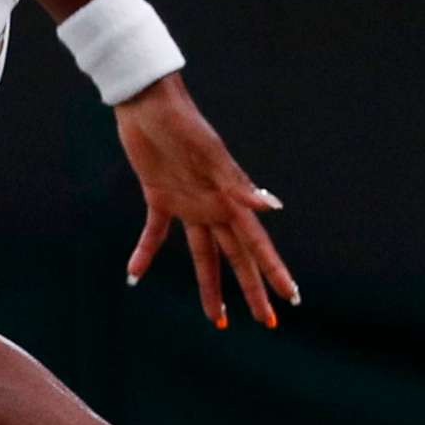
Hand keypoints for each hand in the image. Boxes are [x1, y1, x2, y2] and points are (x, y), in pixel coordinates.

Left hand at [113, 75, 299, 329]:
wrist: (147, 101)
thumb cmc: (183, 123)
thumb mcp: (211, 155)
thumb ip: (238, 184)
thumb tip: (273, 207)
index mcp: (229, 200)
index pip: (257, 245)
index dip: (273, 273)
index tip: (290, 299)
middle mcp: (213, 206)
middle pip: (236, 258)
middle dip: (251, 290)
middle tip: (265, 323)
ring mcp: (188, 203)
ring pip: (204, 255)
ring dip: (209, 286)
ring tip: (215, 320)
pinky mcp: (159, 195)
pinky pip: (155, 233)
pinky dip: (145, 253)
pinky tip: (133, 277)